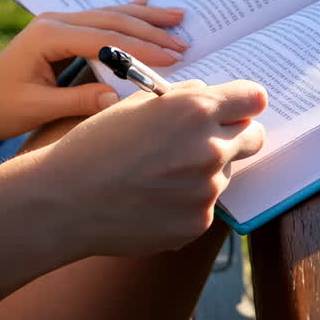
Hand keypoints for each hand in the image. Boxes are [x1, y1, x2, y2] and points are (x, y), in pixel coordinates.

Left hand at [0, 1, 188, 143]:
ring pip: (109, 15)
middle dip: (150, 31)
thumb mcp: (37, 109)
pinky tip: (145, 7)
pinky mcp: (60, 31)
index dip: (139, 48)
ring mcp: (56, 23)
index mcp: (47, 34)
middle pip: (111, 20)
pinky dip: (125, 16)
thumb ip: (79, 101)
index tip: (171, 58)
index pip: (103, 38)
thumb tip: (119, 99)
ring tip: (177, 18)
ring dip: (144, 19)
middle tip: (183, 42)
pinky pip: (99, 19)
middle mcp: (54, 21)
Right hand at [37, 79, 267, 260]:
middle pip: (253, 136)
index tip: (239, 106)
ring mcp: (206, 191)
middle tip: (204, 137)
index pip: (253, 99)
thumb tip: (209, 95)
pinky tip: (153, 198)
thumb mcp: (138, 104)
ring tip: (160, 173)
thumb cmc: (96, 145)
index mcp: (195, 110)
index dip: (244, 102)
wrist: (65, 201)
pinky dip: (188, 201)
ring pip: (225, 172)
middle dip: (235, 133)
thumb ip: (182, 98)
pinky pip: (205, 205)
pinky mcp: (197, 224)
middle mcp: (209, 148)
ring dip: (206, 169)